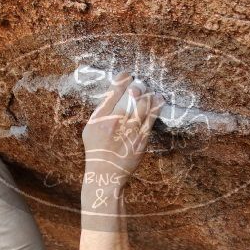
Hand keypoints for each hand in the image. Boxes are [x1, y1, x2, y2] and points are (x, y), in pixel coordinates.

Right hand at [82, 73, 163, 191]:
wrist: (106, 174)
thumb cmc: (97, 149)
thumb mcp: (91, 128)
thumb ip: (103, 111)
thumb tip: (117, 90)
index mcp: (99, 119)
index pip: (113, 91)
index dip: (123, 79)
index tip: (127, 75)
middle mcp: (114, 123)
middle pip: (131, 95)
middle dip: (138, 85)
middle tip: (140, 84)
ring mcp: (129, 131)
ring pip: (144, 104)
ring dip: (148, 94)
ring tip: (150, 91)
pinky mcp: (141, 139)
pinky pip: (151, 118)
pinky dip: (156, 106)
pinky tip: (158, 100)